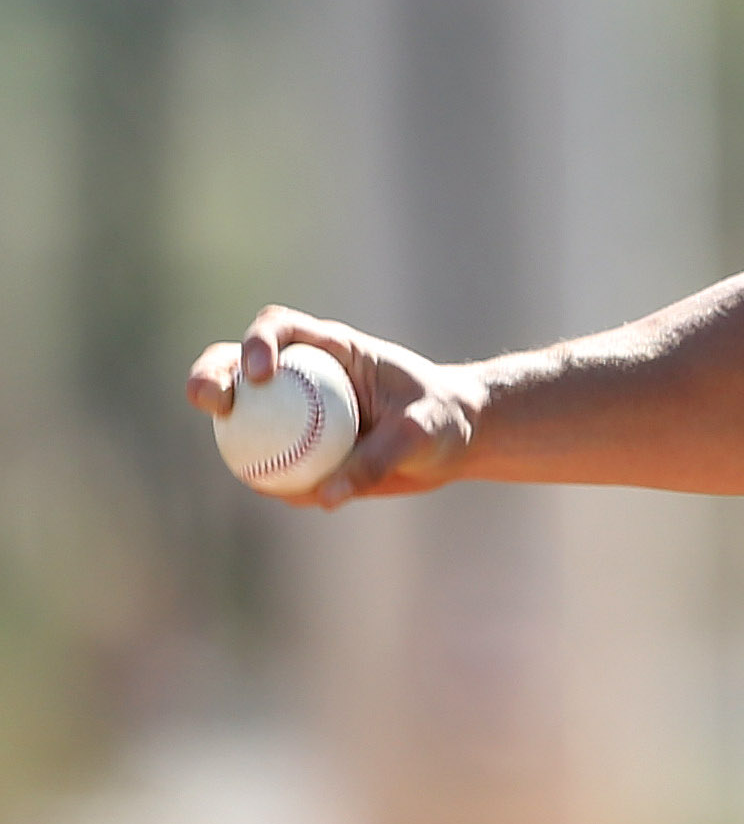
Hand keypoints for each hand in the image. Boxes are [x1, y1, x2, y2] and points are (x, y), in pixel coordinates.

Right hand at [185, 308, 482, 507]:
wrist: (452, 441)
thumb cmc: (442, 420)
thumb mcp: (424, 432)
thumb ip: (380, 456)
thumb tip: (328, 494)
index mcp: (333, 348)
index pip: (282, 329)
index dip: (259, 341)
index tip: (261, 371)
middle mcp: (303, 374)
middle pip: (238, 364)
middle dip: (211, 375)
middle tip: (212, 401)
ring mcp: (292, 410)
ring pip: (242, 416)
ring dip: (225, 434)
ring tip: (241, 465)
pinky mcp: (294, 447)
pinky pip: (268, 462)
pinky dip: (267, 476)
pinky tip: (288, 492)